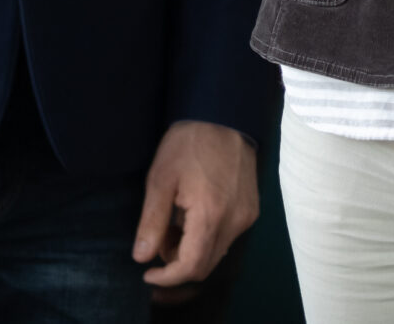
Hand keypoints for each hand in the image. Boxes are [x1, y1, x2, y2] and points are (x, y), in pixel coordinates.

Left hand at [136, 119, 258, 288]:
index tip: (147, 272)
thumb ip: (152, 222)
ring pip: (218, 252)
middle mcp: (235, 222)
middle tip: (159, 240)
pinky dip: (207, 238)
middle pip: (206, 265)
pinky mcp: (252, 209)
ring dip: (193, 251)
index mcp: (210, 216)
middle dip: (178, 264)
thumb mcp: (160, 180)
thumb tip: (142, 258)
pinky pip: (228, 237)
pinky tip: (193, 216)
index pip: (191, 266)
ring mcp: (247, 216)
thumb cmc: (187, 144)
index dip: (167, 277)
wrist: (223, 115)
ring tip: (174, 224)